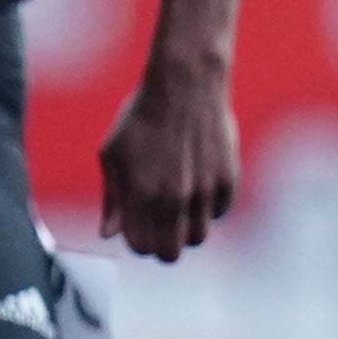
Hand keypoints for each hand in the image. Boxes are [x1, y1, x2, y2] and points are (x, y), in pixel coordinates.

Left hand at [97, 51, 238, 260]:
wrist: (185, 86)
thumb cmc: (141, 119)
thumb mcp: (113, 155)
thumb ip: (112, 199)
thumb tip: (110, 235)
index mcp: (139, 193)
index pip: (141, 246)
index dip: (139, 243)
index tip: (140, 230)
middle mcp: (172, 196)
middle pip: (171, 252)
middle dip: (163, 247)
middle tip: (161, 230)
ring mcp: (203, 189)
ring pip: (198, 237)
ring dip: (187, 229)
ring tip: (180, 209)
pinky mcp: (227, 178)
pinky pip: (220, 212)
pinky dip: (209, 208)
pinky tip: (199, 187)